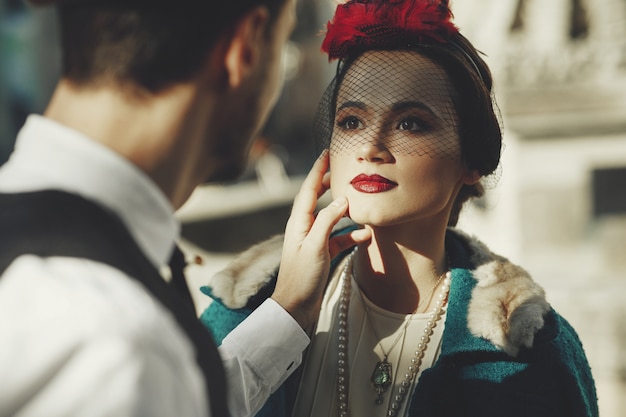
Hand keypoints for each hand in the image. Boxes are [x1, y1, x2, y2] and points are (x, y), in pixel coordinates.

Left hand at [271, 150, 370, 330]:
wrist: (295, 308)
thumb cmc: (301, 278)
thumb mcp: (315, 246)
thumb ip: (328, 221)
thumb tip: (342, 200)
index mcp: (298, 222)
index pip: (308, 189)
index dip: (318, 170)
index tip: (327, 154)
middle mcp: (304, 228)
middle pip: (318, 200)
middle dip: (330, 185)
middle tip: (344, 171)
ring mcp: (313, 241)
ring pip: (332, 219)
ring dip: (346, 212)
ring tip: (361, 203)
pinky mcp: (321, 254)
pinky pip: (339, 238)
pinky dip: (351, 235)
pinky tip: (365, 236)